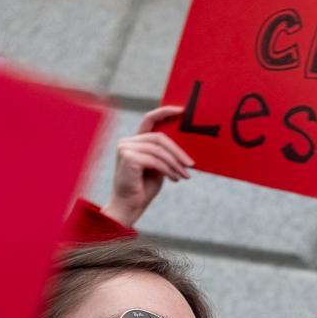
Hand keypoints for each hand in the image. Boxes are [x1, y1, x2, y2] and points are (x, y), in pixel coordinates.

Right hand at [100, 104, 193, 226]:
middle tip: (191, 164)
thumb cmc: (143, 188)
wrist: (129, 207)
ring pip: (159, 150)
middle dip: (178, 151)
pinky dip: (168, 170)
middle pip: (159, 138)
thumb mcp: (157, 167)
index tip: (182, 111)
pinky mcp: (128, 158)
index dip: (165, 112)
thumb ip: (164, 154)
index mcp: (134, 141)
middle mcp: (127, 141)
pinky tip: (175, 179)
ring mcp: (125, 148)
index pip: (149, 120)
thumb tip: (183, 149)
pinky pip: (155, 160)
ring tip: (184, 175)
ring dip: (175, 164)